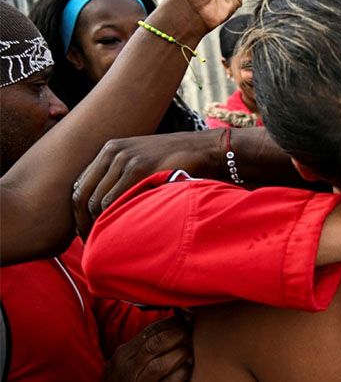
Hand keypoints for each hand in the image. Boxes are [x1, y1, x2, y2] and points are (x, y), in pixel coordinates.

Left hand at [73, 131, 222, 237]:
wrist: (208, 150)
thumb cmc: (180, 162)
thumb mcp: (146, 164)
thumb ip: (124, 178)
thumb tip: (105, 209)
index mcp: (111, 150)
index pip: (80, 186)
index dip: (79, 213)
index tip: (86, 232)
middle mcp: (113, 152)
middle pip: (83, 194)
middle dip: (83, 223)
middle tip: (91, 244)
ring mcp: (126, 159)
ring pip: (96, 201)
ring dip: (97, 225)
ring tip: (104, 244)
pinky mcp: (140, 168)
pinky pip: (114, 200)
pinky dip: (112, 219)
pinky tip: (117, 233)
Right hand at [103, 315, 192, 381]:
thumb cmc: (127, 379)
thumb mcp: (129, 360)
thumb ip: (147, 343)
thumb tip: (177, 319)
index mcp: (123, 355)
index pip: (150, 331)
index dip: (172, 322)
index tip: (187, 317)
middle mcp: (127, 369)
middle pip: (155, 345)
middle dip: (178, 335)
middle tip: (192, 332)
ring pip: (160, 364)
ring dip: (180, 354)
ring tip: (191, 349)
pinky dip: (181, 374)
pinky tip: (188, 368)